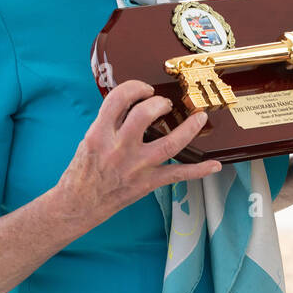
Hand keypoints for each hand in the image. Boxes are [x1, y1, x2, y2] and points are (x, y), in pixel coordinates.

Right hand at [54, 81, 220, 226]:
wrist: (78, 204)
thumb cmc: (83, 170)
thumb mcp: (89, 139)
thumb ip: (110, 121)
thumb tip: (134, 103)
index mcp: (99, 134)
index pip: (118, 99)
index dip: (134, 87)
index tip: (143, 89)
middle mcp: (118, 148)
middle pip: (145, 115)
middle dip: (158, 103)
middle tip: (164, 104)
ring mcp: (135, 167)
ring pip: (169, 144)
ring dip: (188, 129)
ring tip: (199, 118)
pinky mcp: (146, 184)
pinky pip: (177, 175)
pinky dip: (198, 171)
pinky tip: (214, 165)